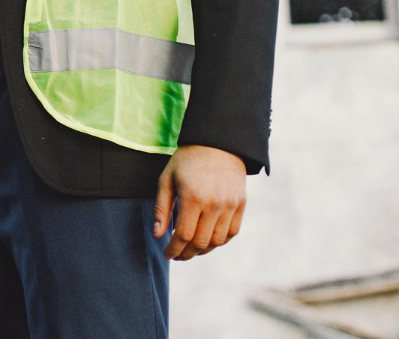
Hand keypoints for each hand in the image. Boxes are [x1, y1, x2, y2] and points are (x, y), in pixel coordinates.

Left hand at [154, 145, 246, 260]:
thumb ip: (161, 208)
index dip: (174, 249)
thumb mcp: (167, 179)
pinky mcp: (241, 205)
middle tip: (178, 254)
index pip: (184, 235)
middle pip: (201, 242)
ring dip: (203, 250)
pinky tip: (208, 241)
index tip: (167, 254)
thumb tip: (157, 235)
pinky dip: (220, 242)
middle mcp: (214, 204)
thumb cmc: (187, 161)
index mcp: (192, 197)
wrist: (218, 143)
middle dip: (187, 253)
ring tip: (191, 249)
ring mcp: (230, 205)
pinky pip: (232, 233)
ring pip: (217, 241)